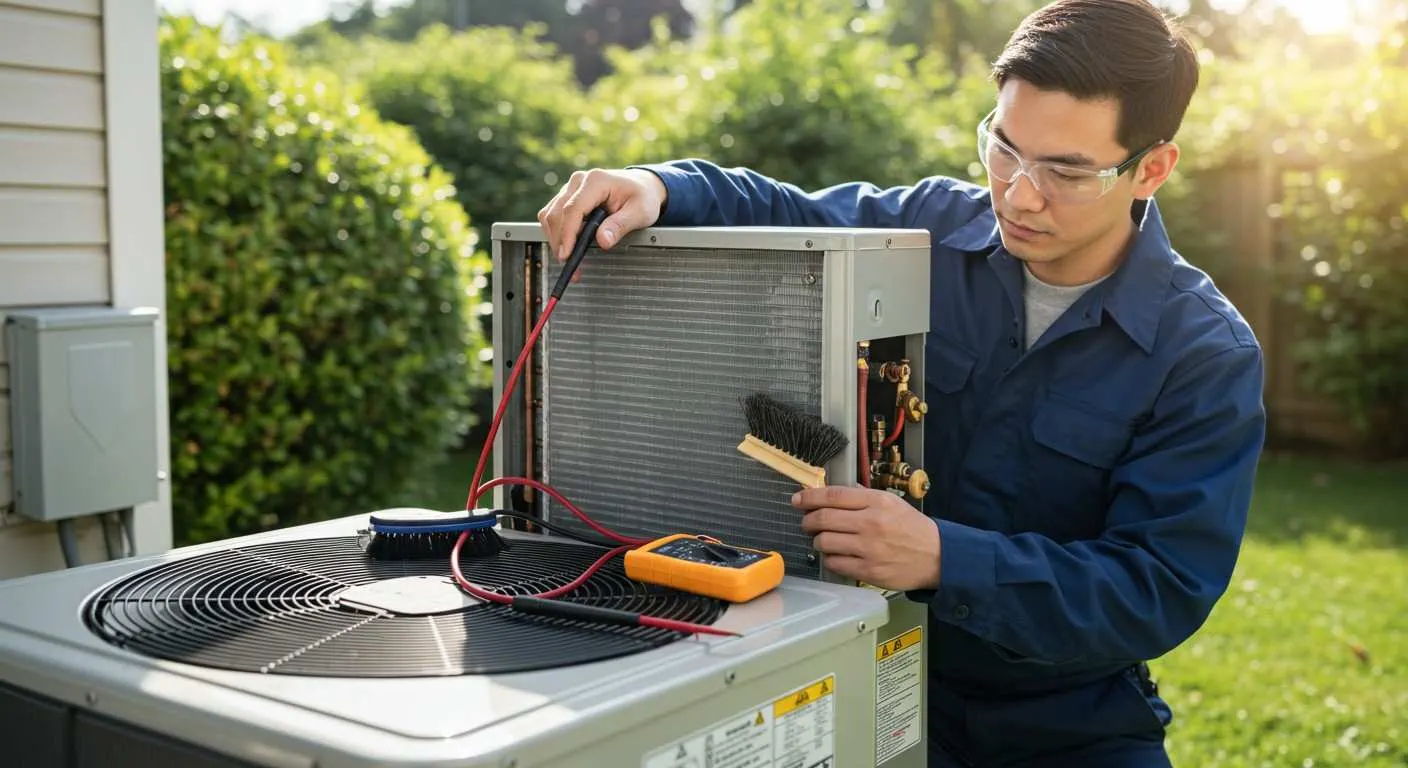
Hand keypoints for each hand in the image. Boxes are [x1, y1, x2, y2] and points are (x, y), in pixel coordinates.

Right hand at [537, 168, 667, 263]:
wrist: (641, 186)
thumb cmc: (642, 196)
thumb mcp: (640, 212)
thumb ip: (621, 226)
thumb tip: (602, 241)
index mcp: (596, 181)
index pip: (573, 209)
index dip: (567, 234)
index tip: (567, 255)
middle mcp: (578, 181)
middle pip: (556, 213)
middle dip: (560, 242)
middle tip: (570, 266)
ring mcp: (570, 188)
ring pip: (549, 215)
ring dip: (555, 240)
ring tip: (570, 261)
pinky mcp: (566, 197)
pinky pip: (552, 216)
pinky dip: (556, 234)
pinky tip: (568, 248)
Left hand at [793, 486, 940, 590]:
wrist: (937, 557)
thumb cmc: (913, 529)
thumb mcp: (892, 502)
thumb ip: (862, 496)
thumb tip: (832, 493)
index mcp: (876, 502)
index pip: (833, 495)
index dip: (809, 497)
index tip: (798, 500)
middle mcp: (870, 523)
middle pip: (823, 519)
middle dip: (807, 520)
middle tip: (806, 522)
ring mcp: (868, 549)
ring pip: (824, 542)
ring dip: (818, 541)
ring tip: (824, 540)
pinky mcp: (868, 570)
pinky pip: (834, 563)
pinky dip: (829, 558)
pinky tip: (836, 555)